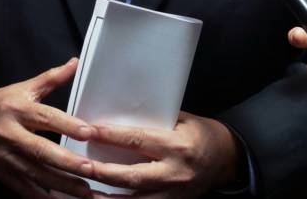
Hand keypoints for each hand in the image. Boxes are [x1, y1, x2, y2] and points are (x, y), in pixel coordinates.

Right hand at [0, 58, 94, 197]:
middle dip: (66, 161)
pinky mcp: (2, 172)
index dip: (67, 124)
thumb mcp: (25, 87)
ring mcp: (6, 156)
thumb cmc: (2, 102)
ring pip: (35, 173)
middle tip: (90, 169)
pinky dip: (39, 196)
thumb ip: (52, 78)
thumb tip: (76, 63)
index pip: (46, 117)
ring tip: (84, 191)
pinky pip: (22, 187)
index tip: (88, 132)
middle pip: (41, 150)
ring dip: (60, 184)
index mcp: (19, 110)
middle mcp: (12, 134)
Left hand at [86, 112, 238, 197]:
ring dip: (106, 198)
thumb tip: (120, 115)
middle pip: (131, 176)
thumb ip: (154, 121)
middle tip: (79, 166)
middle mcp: (174, 173)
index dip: (110, 136)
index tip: (88, 130)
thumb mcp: (182, 120)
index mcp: (176, 146)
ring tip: (82, 192)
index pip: (137, 140)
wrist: (228, 159)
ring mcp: (173, 194)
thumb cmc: (202, 134)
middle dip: (102, 172)